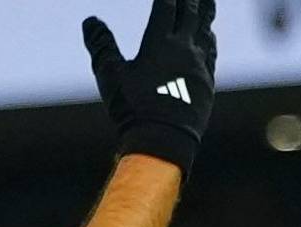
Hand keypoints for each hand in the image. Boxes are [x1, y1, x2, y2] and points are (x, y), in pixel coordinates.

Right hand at [83, 0, 216, 178]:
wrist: (163, 139)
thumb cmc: (133, 108)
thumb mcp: (110, 75)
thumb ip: (101, 45)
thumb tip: (90, 21)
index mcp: (159, 43)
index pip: (166, 8)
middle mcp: (183, 49)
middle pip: (190, 13)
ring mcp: (198, 65)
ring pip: (205, 29)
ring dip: (205, 12)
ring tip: (207, 1)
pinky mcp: (206, 81)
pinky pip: (210, 51)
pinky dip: (209, 38)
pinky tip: (209, 35)